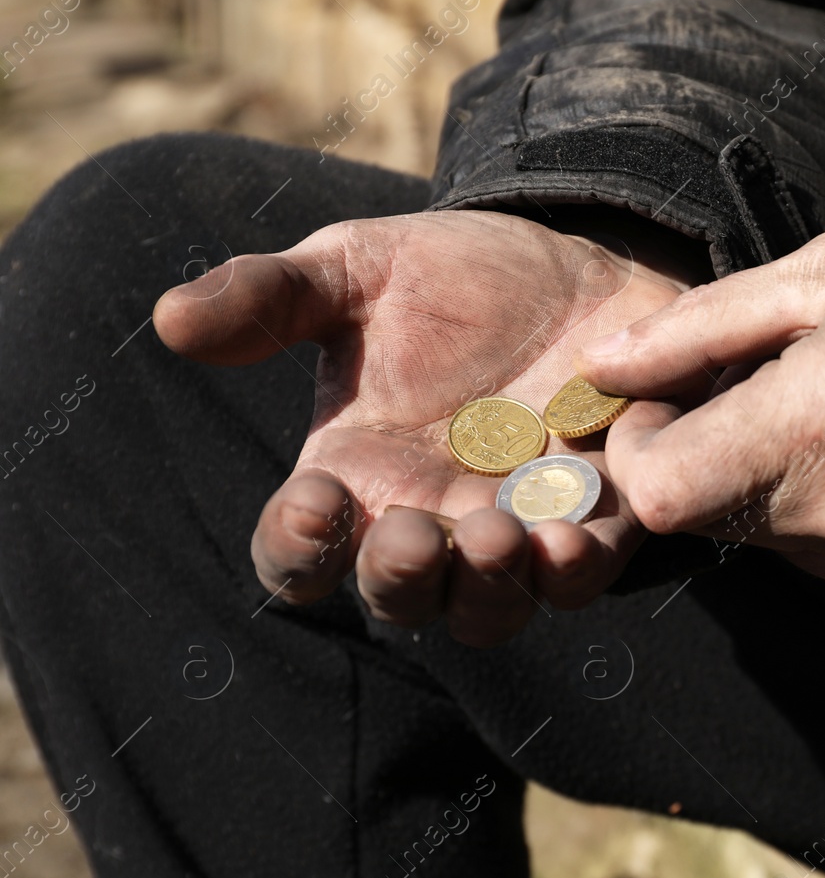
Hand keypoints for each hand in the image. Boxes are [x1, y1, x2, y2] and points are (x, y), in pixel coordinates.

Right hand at [154, 210, 696, 644]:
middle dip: (403, 578)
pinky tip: (571, 537)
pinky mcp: (599, 521)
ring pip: (488, 610)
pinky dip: (575, 569)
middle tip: (417, 534)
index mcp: (354, 477)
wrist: (580, 267)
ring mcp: (515, 532)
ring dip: (489, 588)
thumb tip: (172, 319)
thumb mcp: (359, 268)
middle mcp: (429, 522)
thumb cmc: (456, 279)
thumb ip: (273, 297)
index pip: (301, 550)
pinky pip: (582, 576)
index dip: (295, 547)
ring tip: (501, 536)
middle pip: (399, 596)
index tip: (309, 503)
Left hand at [578, 221, 824, 604]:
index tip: (667, 395)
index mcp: (813, 421)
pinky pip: (811, 555)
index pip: (659, 490)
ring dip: (757, 479)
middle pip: (701, 515)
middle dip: (698, 453)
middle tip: (752, 386)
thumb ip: (701, 326)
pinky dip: (810, 506)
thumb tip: (603, 365)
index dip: (639, 445)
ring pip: (754, 537)